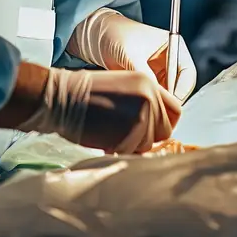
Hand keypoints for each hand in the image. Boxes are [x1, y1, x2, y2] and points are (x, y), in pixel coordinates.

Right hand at [18, 67, 181, 154]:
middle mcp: (150, 96)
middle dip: (148, 137)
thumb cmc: (84, 96)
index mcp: (148, 82)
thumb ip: (142, 102)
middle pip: (166, 130)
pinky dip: (120, 152)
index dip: (164, 122)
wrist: (61, 97)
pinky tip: (104, 140)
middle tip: (124, 133)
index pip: (175, 109)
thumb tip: (156, 126)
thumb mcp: (121, 89)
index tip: (151, 129)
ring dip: (132, 145)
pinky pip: (134, 153)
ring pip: (149, 144)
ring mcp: (142, 114)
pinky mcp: (131, 132)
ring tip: (110, 133)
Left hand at [69, 10, 196, 102]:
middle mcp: (168, 60)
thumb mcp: (130, 54)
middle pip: (179, 86)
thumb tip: (154, 95)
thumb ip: (144, 74)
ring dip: (160, 103)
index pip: (186, 72)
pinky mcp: (146, 81)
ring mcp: (157, 71)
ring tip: (149, 112)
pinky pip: (153, 96)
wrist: (95, 35)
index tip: (171, 103)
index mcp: (172, 46)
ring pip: (166, 94)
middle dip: (171, 100)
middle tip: (160, 113)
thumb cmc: (114, 35)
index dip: (182, 89)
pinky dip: (150, 103)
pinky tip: (141, 109)